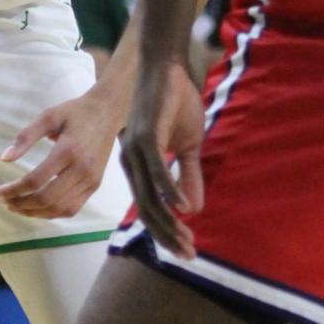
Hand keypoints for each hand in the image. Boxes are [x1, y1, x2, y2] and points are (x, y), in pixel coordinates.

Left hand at [0, 87, 122, 218]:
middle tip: (4, 201)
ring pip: (60, 208)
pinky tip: (36, 209)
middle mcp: (82, 169)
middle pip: (47, 198)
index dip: (14, 190)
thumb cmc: (75, 112)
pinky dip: (52, 213)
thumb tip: (4, 158)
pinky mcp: (95, 185)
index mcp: (68, 150)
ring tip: (16, 207)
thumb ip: (25, 137)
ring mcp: (91, 180)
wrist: (107, 113)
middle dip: (21, 204)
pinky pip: (72, 208)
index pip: (36, 180)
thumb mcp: (48, 116)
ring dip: (35, 212)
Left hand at [119, 58, 204, 257]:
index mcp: (138, 168)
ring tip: (187, 238)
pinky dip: (169, 190)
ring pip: (149, 196)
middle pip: (147, 210)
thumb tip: (193, 209)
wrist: (168, 67)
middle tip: (189, 255)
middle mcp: (131, 163)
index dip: (167, 233)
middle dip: (168, 236)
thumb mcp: (188, 146)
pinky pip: (156, 170)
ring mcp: (135, 150)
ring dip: (169, 220)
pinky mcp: (145, 136)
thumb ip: (188, 176)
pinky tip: (183, 207)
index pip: (149, 209)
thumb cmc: (176, 103)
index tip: (187, 251)